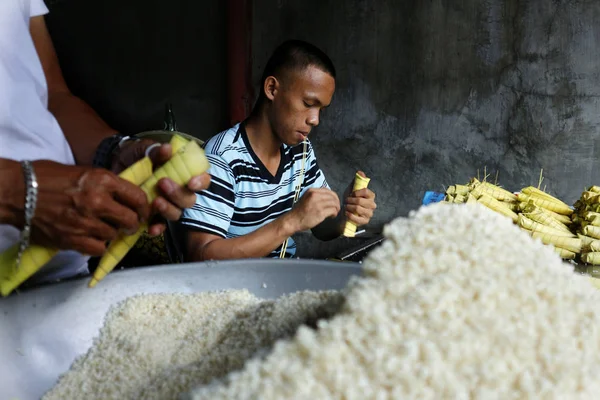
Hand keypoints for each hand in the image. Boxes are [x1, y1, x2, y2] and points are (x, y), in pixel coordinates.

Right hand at [21, 161, 150, 255]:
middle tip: (128, 224)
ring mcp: (85, 221)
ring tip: (102, 228)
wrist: (17, 191)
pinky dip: (98, 245)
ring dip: (112, 233)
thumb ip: (106, 184)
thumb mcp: (84, 171)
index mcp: (102, 180)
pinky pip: (98, 248)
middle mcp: (97, 201)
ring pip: (114, 235)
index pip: (138, 197)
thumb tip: (126, 196)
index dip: (144, 208)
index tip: (143, 212)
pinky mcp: (72, 239)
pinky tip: (91, 238)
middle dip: (133, 224)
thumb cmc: (47, 177)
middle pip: (131, 220)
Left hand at [112, 139, 210, 235]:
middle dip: (178, 194)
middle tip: (162, 183)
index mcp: (183, 173)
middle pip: (190, 200)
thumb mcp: (144, 149)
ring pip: (177, 213)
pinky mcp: (154, 216)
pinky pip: (160, 226)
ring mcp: (168, 204)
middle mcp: (180, 191)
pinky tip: (150, 228)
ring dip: (168, 209)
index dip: (201, 182)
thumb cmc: (136, 156)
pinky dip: (157, 228)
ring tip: (156, 202)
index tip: (191, 183)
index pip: (202, 180)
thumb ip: (156, 151)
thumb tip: (167, 149)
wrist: (115, 167)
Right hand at [288, 188, 340, 231]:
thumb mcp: (306, 198)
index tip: (334, 201)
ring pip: (334, 203)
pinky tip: (332, 216)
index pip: (328, 190)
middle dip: (337, 202)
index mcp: (311, 191)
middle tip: (336, 208)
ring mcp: (318, 204)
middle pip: (333, 196)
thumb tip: (328, 197)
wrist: (292, 220)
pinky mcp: (320, 212)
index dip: (333, 196)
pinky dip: (335, 213)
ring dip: (336, 208)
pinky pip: (333, 210)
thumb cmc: (299, 211)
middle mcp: (315, 196)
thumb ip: (315, 196)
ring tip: (334, 213)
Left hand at [344, 171, 375, 225]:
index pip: (365, 191)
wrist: (345, 211)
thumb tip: (360, 172)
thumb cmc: (350, 200)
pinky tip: (347, 213)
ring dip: (349, 207)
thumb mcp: (352, 189)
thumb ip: (357, 180)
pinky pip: (357, 218)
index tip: (351, 194)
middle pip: (360, 201)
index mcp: (371, 196)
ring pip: (357, 209)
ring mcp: (369, 214)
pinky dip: (349, 215)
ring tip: (346, 207)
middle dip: (350, 201)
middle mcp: (372, 205)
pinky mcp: (365, 221)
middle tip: (346, 201)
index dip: (356, 192)